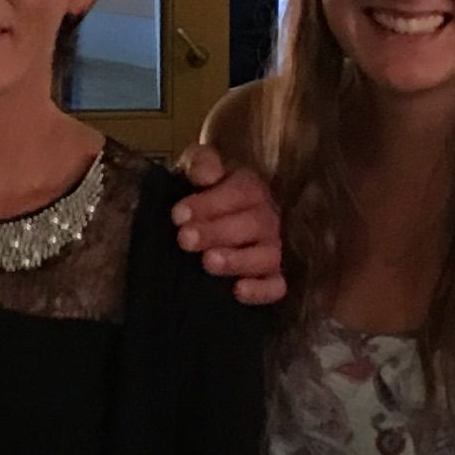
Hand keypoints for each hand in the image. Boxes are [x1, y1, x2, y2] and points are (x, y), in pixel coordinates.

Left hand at [170, 141, 287, 306]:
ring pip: (267, 256)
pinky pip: (276, 287)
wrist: (195, 224)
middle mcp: (266, 218)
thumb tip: (206, 174)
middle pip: (254, 224)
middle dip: (217, 232)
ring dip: (238, 260)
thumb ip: (201, 162)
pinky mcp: (270, 280)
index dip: (211, 203)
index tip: (178, 215)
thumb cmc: (196, 195)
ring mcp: (271, 250)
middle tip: (185, 239)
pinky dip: (261, 291)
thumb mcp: (193, 169)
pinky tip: (238, 291)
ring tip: (208, 262)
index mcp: (250, 188)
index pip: (242, 192)